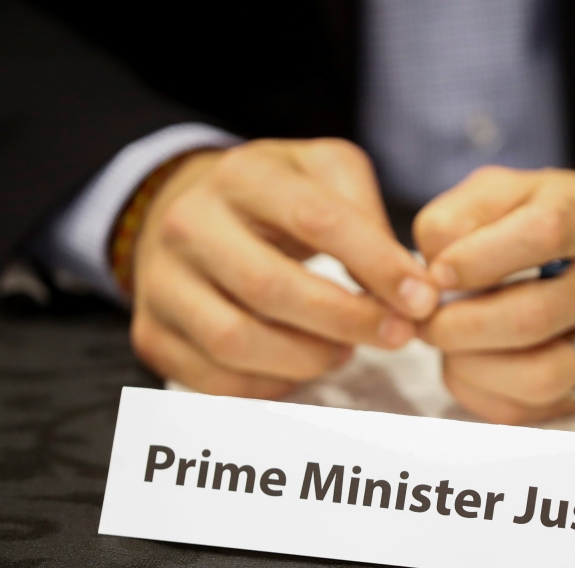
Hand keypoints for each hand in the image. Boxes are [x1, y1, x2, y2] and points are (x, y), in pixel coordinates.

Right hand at [130, 139, 438, 397]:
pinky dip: (269, 386)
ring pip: (236, 340)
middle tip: (396, 336)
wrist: (189, 211)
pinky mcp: (152, 334)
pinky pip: (214, 381)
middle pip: (270, 288)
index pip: (316, 220)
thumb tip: (405, 284)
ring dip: (307, 359)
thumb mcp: (327, 174)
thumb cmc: (278, 198)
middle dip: (347, 321)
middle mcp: (190, 225)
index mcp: (244, 176)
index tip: (422, 299)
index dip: (377, 265)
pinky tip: (298, 367)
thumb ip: (368, 216)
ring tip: (344, 351)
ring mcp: (161, 283)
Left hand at [413, 166, 574, 423]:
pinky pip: (529, 410)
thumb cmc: (553, 220)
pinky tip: (469, 364)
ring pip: (539, 376)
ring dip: (471, 366)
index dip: (475, 259)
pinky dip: (481, 392)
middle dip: (459, 325)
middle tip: (427, 319)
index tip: (435, 274)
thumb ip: (457, 217)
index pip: (543, 234)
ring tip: (448, 344)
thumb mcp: (506, 191)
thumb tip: (426, 276)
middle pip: (533, 317)